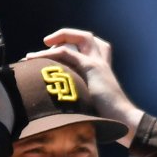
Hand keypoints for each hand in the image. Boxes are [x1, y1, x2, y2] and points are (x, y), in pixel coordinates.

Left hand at [25, 28, 144, 146]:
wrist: (122, 120)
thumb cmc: (108, 120)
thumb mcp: (91, 106)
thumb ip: (80, 100)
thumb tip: (62, 112)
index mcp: (104, 70)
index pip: (94, 48)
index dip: (76, 47)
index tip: (57, 53)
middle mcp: (102, 63)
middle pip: (88, 38)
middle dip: (67, 35)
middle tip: (48, 42)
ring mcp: (98, 63)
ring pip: (81, 38)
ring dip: (60, 37)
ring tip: (41, 45)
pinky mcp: (91, 68)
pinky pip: (66, 53)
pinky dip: (48, 54)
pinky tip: (34, 58)